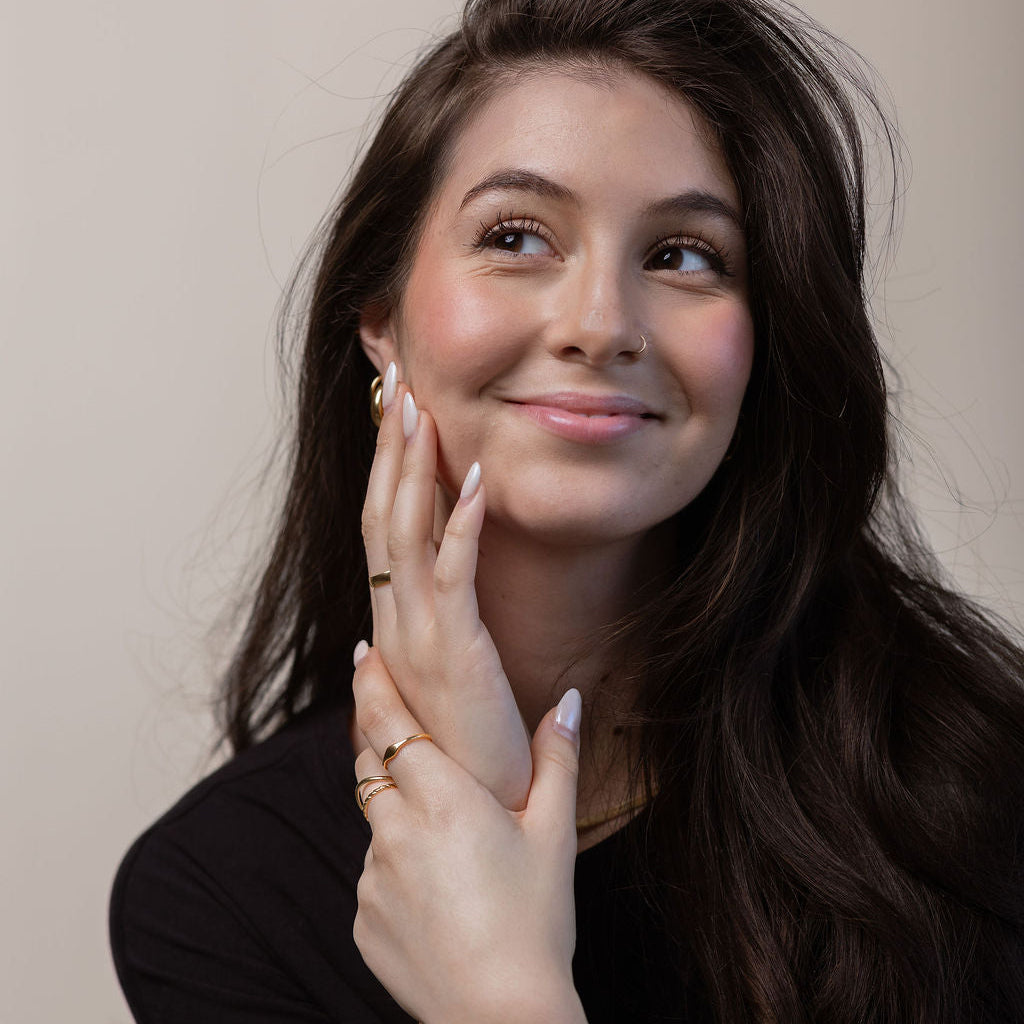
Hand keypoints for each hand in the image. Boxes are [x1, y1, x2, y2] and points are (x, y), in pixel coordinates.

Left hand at [351, 645, 587, 1023]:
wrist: (501, 1017)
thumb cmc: (535, 920)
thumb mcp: (553, 834)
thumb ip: (557, 758)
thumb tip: (569, 699)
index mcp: (442, 799)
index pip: (390, 723)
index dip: (373, 685)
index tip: (364, 656)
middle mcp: (395, 831)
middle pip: (371, 765)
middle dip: (381, 743)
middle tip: (407, 738)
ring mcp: (371, 878)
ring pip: (374, 823)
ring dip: (397, 815)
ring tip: (447, 845)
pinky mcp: (361, 919)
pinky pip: (372, 875)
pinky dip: (395, 869)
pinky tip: (438, 895)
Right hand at [360, 366, 531, 809]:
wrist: (470, 809)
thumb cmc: (466, 745)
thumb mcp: (445, 678)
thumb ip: (424, 639)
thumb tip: (394, 620)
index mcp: (395, 619)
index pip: (383, 527)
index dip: (385, 468)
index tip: (394, 413)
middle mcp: (395, 617)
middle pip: (383, 514)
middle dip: (388, 445)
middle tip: (395, 381)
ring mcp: (419, 632)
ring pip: (405, 532)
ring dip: (412, 466)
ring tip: (420, 407)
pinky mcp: (455, 650)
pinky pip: (454, 572)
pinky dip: (461, 521)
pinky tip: (475, 475)